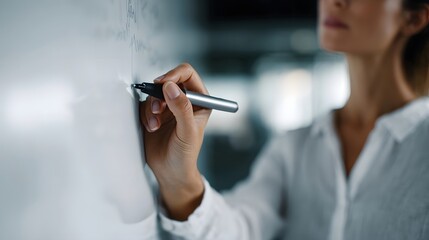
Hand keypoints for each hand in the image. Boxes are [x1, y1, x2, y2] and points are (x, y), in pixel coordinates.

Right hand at [139, 63, 210, 219]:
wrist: (171, 172)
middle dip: (159, 94)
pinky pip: (144, 104)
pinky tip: (151, 127)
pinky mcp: (153, 114)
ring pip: (154, 93)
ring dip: (152, 107)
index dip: (174, 75)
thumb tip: (171, 87)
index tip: (163, 84)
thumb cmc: (186, 155)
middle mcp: (184, 100)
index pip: (187, 74)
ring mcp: (168, 107)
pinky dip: (145, 114)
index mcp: (199, 101)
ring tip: (155, 124)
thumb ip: (182, 108)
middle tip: (158, 109)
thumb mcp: (187, 131)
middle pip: (168, 81)